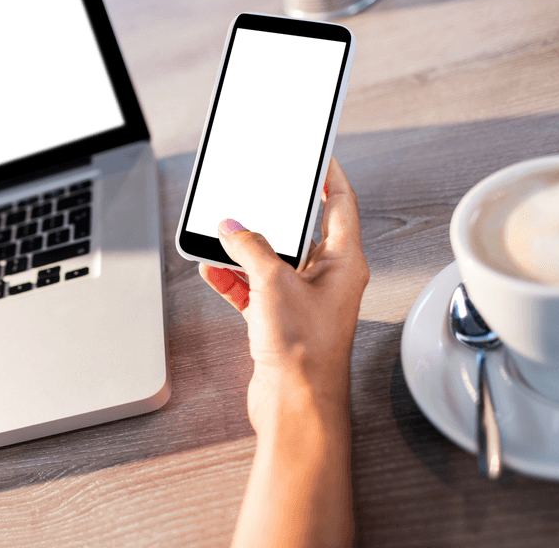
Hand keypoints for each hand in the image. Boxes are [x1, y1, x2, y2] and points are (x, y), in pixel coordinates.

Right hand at [199, 156, 369, 432]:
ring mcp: (302, 299)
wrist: (294, 403)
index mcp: (345, 262)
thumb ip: (251, 247)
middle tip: (256, 191)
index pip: (341, 204)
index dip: (330, 175)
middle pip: (302, 231)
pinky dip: (233, 278)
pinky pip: (254, 287)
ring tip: (221, 235)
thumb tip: (232, 228)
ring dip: (246, 249)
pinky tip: (213, 270)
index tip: (318, 154)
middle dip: (274, 214)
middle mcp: (328, 279)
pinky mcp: (279, 319)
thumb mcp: (274, 282)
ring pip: (272, 259)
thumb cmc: (305, 351)